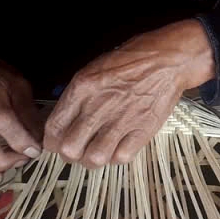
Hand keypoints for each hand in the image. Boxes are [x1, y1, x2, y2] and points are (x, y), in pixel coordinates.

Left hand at [44, 19, 215, 167]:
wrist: (168, 59)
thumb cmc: (131, 60)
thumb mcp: (95, 68)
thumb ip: (77, 95)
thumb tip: (63, 120)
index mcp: (83, 87)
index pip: (54, 127)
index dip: (51, 141)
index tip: (55, 144)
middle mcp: (99, 105)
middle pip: (70, 149)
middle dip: (70, 154)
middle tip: (77, 149)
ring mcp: (122, 119)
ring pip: (94, 158)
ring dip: (92, 158)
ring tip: (97, 151)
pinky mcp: (143, 130)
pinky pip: (121, 158)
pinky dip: (117, 157)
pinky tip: (118, 147)